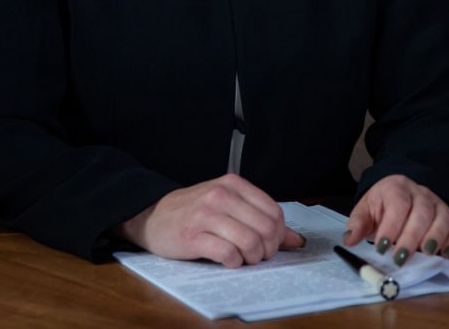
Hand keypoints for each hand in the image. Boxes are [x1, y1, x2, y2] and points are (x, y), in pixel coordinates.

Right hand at [114, 173, 304, 267]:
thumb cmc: (194, 212)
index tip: (270, 244)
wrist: (152, 215)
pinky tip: (228, 260)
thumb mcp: (228, 206)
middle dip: (268, 250)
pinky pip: (227, 254)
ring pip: (250, 242)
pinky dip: (234, 263)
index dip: (279, 235)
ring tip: (243, 259)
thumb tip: (296, 240)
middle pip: (266, 229)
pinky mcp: (193, 236)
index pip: (275, 212)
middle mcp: (221, 195)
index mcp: (233, 184)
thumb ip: (261, 219)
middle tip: (257, 256)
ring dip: (252, 258)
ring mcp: (206, 215)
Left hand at [343, 174, 448, 264]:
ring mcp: (437, 203)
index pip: (397, 204)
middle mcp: (420, 192)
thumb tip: (349, 240)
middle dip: (411, 237)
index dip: (391, 226)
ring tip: (426, 254)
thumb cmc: (381, 206)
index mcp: (395, 186)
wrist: (397, 195)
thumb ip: (357, 225)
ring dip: (436, 237)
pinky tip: (445, 255)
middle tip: (400, 258)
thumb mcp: (365, 211)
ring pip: (443, 217)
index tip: (382, 247)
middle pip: (422, 211)